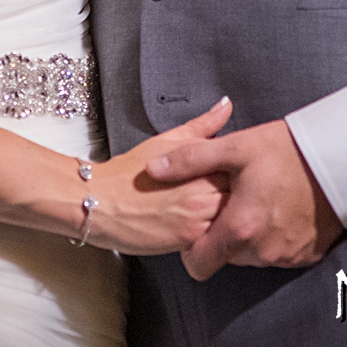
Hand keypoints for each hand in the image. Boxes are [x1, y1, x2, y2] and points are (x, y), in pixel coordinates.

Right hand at [83, 98, 231, 254]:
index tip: (242, 173)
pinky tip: (207, 230)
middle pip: (243, 195)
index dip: (245, 171)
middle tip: (231, 196)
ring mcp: (199, 216)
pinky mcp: (190, 239)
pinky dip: (219, 237)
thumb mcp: (168, 140)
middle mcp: (205, 190)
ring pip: (234, 220)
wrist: (101, 202)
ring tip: (218, 214)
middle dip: (243, 196)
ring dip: (232, 218)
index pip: (244, 167)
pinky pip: (218, 241)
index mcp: (203, 163)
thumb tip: (225, 106)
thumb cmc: (131, 172)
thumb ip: (203, 126)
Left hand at [146, 118, 342, 279]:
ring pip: (252, 256)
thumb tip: (153, 169)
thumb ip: (189, 161)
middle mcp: (263, 252)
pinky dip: (274, 236)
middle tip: (233, 199)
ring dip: (249, 235)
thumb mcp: (235, 148)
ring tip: (258, 199)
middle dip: (223, 233)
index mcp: (240, 229)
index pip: (199, 264)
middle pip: (226, 257)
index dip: (191, 247)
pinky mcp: (308, 254)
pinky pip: (278, 253)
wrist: (344, 157)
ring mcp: (287, 256)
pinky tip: (279, 208)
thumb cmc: (289, 150)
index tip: (198, 223)